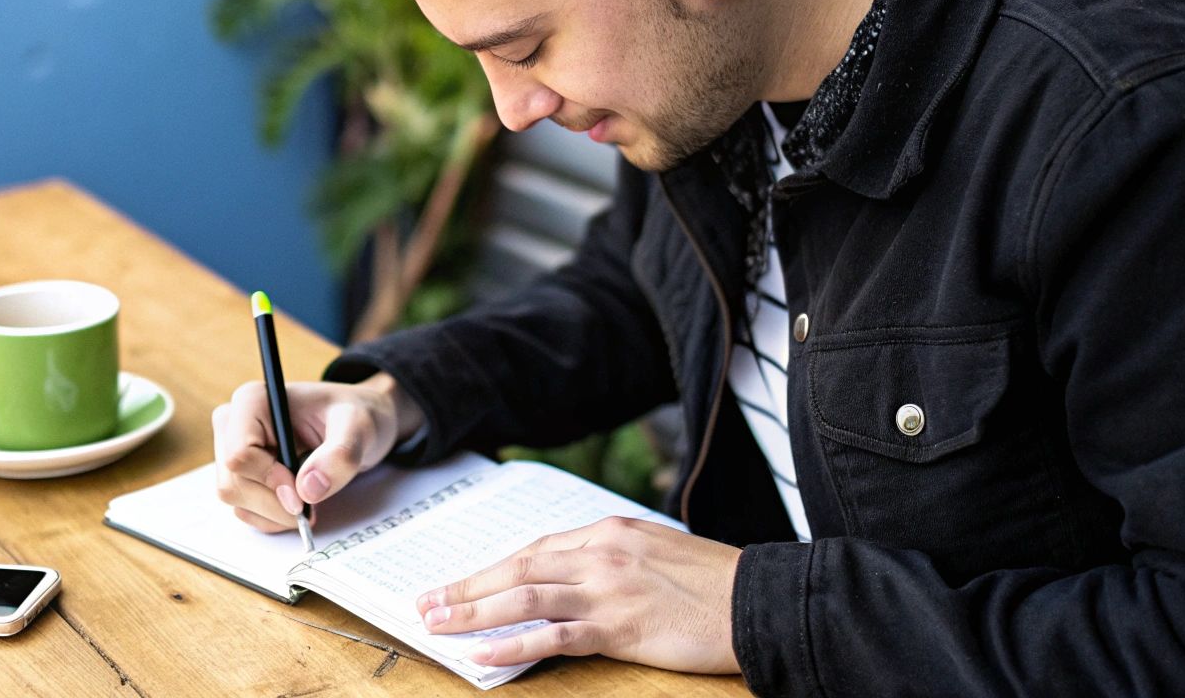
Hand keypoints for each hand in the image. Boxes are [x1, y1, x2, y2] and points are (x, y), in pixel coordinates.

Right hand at [211, 372, 423, 532]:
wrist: (356, 426)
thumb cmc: (355, 416)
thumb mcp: (359, 427)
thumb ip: (340, 454)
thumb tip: (308, 489)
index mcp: (253, 401)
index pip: (238, 454)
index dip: (269, 480)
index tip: (302, 493)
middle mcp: (233, 424)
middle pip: (232, 482)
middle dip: (273, 504)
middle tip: (310, 507)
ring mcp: (232, 451)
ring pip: (235, 499)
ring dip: (274, 513)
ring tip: (309, 501)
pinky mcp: (240, 475)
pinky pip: (243, 509)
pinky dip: (272, 517)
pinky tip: (298, 503)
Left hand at [415, 515, 742, 674]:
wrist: (758, 599)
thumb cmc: (712, 582)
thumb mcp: (655, 553)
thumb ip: (611, 559)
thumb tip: (570, 577)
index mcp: (608, 532)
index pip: (534, 550)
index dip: (491, 570)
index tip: (457, 584)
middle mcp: (601, 552)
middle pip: (518, 567)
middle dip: (467, 586)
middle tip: (426, 603)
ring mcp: (608, 588)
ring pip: (524, 595)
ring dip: (473, 610)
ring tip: (436, 624)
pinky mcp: (620, 625)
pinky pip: (554, 635)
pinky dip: (514, 643)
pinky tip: (483, 652)